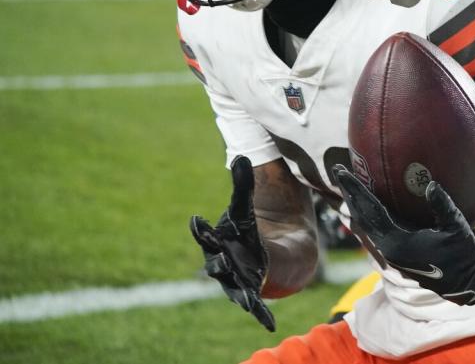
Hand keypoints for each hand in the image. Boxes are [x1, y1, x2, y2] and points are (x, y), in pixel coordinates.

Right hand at [190, 156, 274, 330]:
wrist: (271, 250)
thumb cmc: (250, 229)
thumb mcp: (246, 208)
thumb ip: (243, 186)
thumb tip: (240, 156)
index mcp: (217, 240)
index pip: (205, 235)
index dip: (201, 229)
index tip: (197, 220)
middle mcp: (222, 263)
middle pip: (215, 264)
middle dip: (217, 261)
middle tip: (220, 258)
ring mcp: (235, 280)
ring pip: (232, 287)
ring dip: (236, 290)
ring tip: (242, 295)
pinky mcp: (252, 293)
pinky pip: (255, 306)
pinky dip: (260, 314)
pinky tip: (269, 324)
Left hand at [334, 165, 474, 304]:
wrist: (468, 281)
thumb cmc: (464, 253)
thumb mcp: (457, 226)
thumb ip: (442, 205)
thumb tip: (430, 185)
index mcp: (398, 243)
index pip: (370, 211)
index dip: (356, 190)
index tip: (342, 172)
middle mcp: (389, 249)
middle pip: (361, 218)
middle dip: (350, 194)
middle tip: (339, 172)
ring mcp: (391, 253)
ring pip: (366, 226)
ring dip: (357, 205)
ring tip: (348, 185)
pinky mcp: (397, 253)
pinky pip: (374, 231)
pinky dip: (367, 215)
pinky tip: (366, 205)